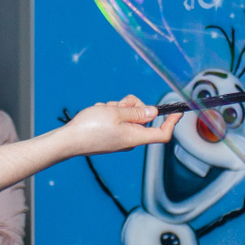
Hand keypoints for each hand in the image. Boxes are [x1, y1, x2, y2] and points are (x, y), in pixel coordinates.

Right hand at [58, 95, 176, 157]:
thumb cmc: (90, 128)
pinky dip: (108, 113)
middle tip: (119, 103)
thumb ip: (137, 112)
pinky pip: (116, 119)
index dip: (172, 122)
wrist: (67, 140)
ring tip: (103, 110)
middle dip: (133, 105)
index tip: (177, 111)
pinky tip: (97, 114)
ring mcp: (119, 138)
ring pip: (127, 115)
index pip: (162, 133)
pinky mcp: (110, 136)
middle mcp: (130, 140)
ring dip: (117, 107)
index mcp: (135, 137)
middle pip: (143, 118)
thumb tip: (153, 111)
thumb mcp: (116, 113)